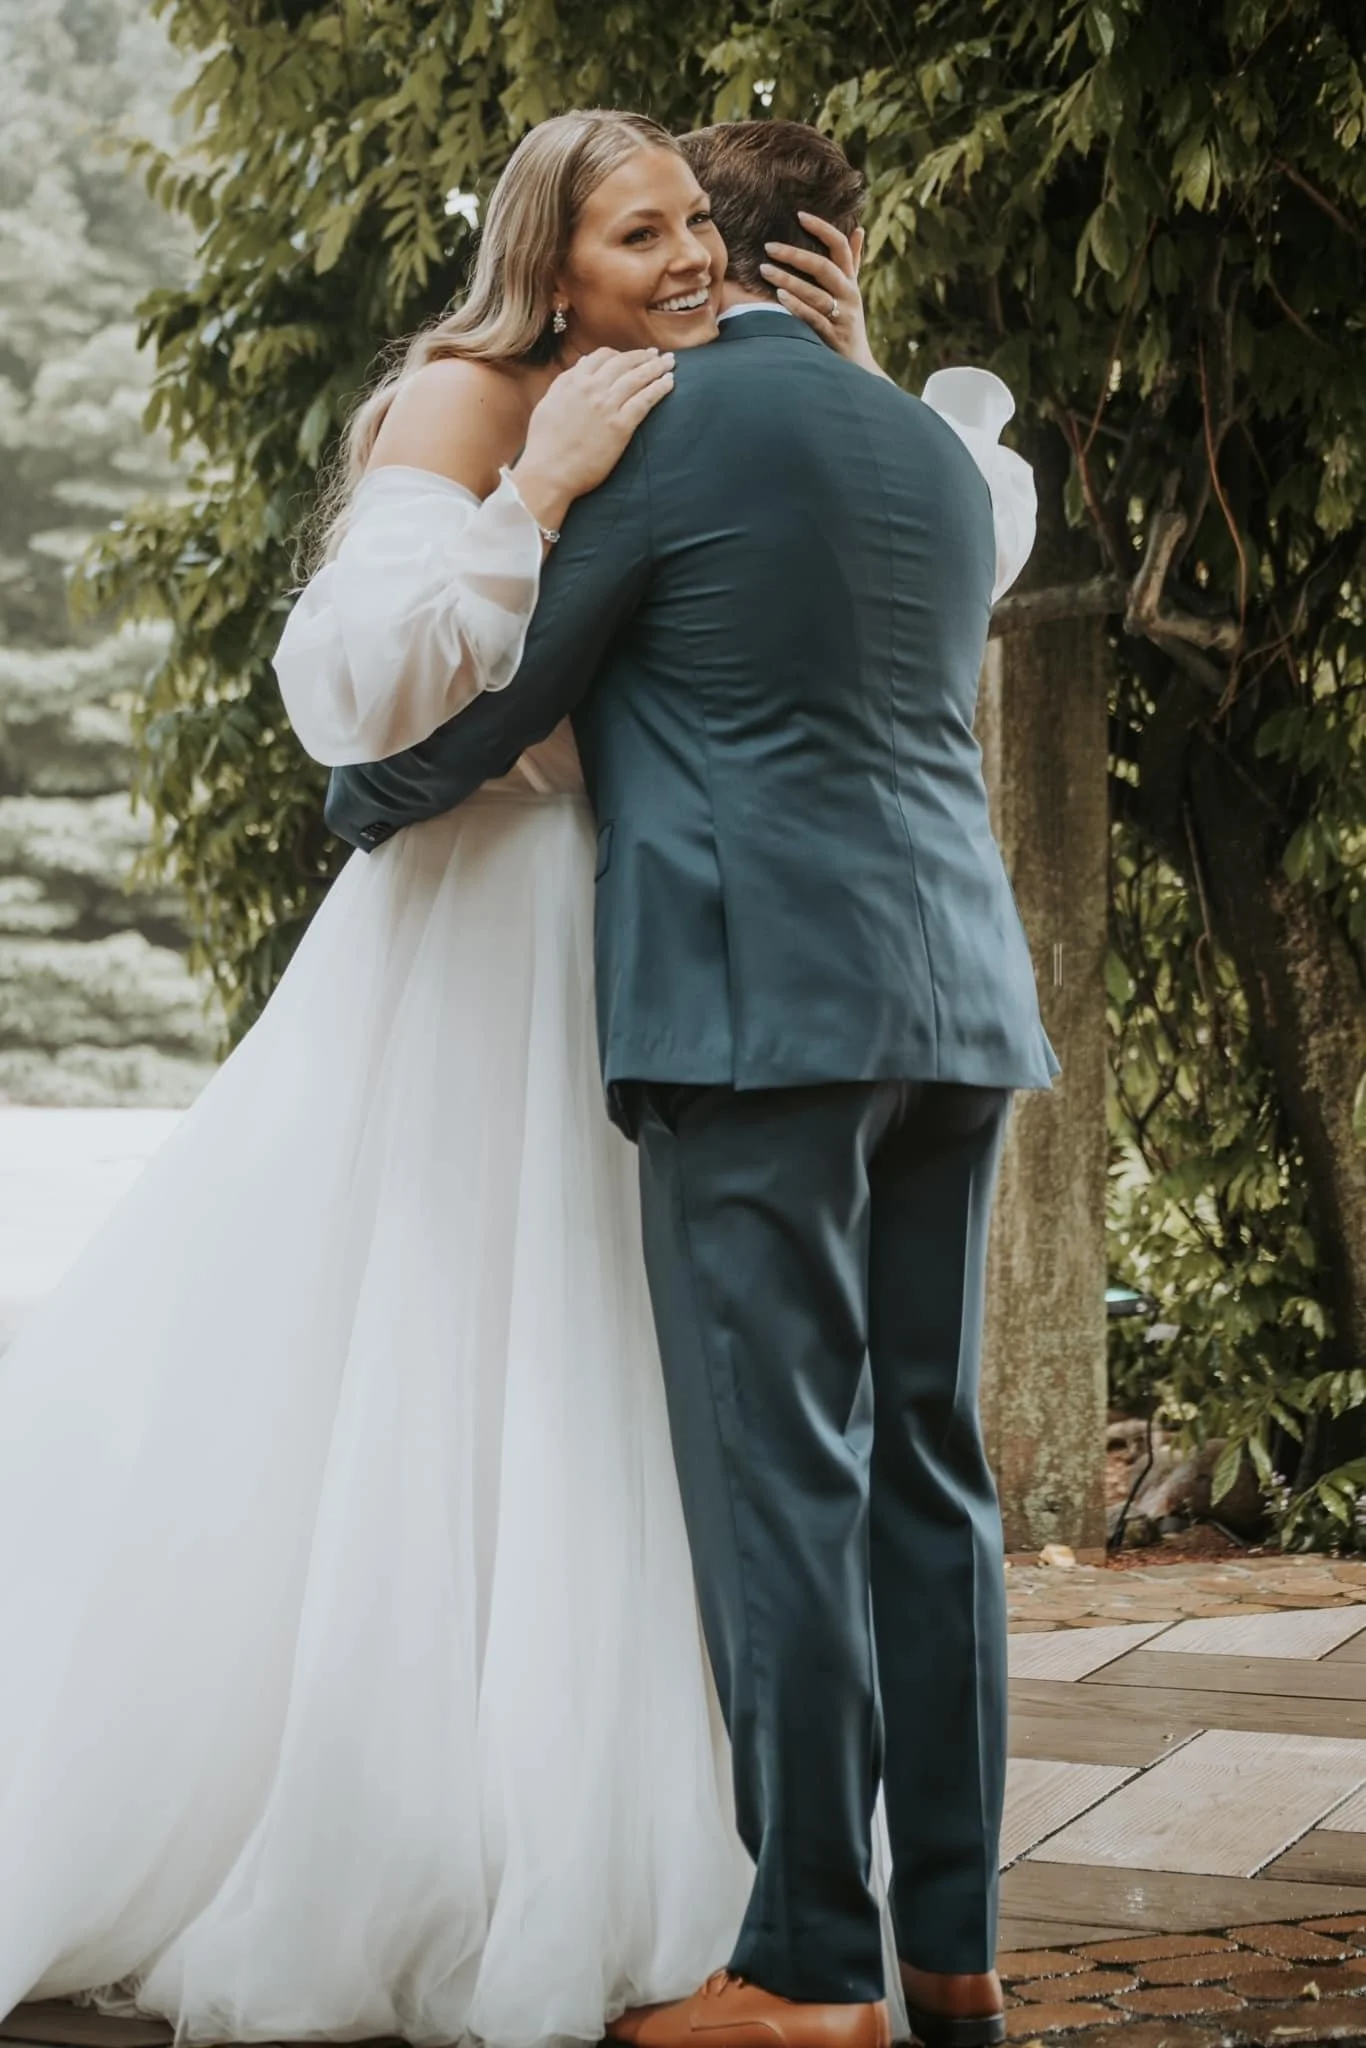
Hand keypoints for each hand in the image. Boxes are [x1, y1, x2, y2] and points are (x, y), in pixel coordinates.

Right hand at [513, 348, 674, 532]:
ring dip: (656, 367)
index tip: (630, 357)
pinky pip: (645, 400)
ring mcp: (607, 406)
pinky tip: (670, 382)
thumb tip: (581, 365)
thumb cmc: (544, 444)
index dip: (619, 354)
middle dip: (643, 356)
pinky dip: (659, 388)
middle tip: (657, 355)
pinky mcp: (620, 426)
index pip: (601, 356)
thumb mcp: (547, 403)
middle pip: (624, 363)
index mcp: (574, 382)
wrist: (549, 472)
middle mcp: (592, 388)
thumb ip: (564, 382)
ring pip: (637, 377)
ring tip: (670, 363)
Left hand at [759, 213, 885, 377]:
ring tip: (764, 270)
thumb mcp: (852, 292)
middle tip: (768, 247)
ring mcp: (842, 316)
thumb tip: (858, 229)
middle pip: (824, 267)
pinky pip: (813, 318)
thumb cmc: (848, 324)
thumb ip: (853, 262)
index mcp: (850, 281)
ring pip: (816, 293)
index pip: (840, 246)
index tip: (800, 215)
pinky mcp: (833, 337)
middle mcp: (849, 295)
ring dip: (789, 280)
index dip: (822, 228)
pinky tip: (779, 298)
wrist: (858, 366)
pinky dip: (797, 307)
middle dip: (795, 255)